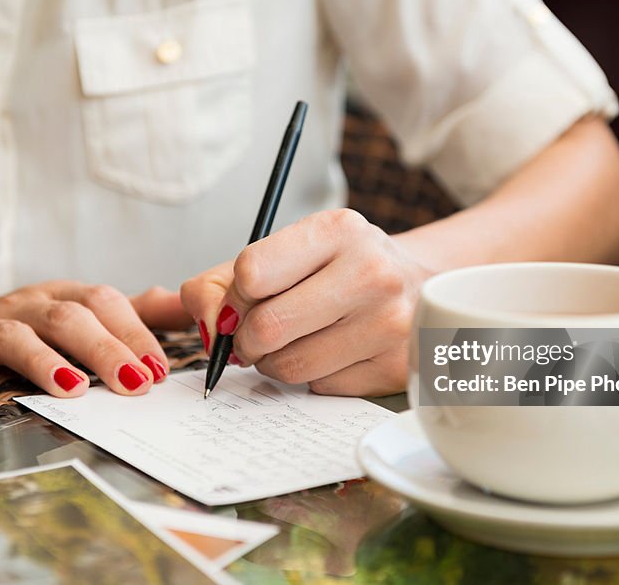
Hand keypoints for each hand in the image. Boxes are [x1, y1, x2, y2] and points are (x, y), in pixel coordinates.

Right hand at [0, 281, 191, 396]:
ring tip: (72, 389)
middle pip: (67, 319)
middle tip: (134, 384)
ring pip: (13, 335)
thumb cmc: (36, 326)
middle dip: (104, 350)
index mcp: (65, 295)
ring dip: (42, 361)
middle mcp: (28, 305)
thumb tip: (187, 306)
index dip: (134, 333)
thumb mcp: (85, 314)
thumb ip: (136, 313)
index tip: (160, 370)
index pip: (105, 303)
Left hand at [181, 209, 434, 395]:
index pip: (252, 273)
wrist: (413, 284)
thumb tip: (205, 330)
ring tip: (295, 342)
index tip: (240, 305)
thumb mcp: (281, 255)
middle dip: (247, 341)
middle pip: (268, 327)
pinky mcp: (397, 367)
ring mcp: (390, 323)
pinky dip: (314, 377)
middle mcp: (371, 271)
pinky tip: (333, 352)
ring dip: (276, 363)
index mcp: (338, 230)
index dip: (233, 299)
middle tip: (256, 336)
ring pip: (291, 367)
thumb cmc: (334, 269)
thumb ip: (218, 285)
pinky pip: (322, 388)